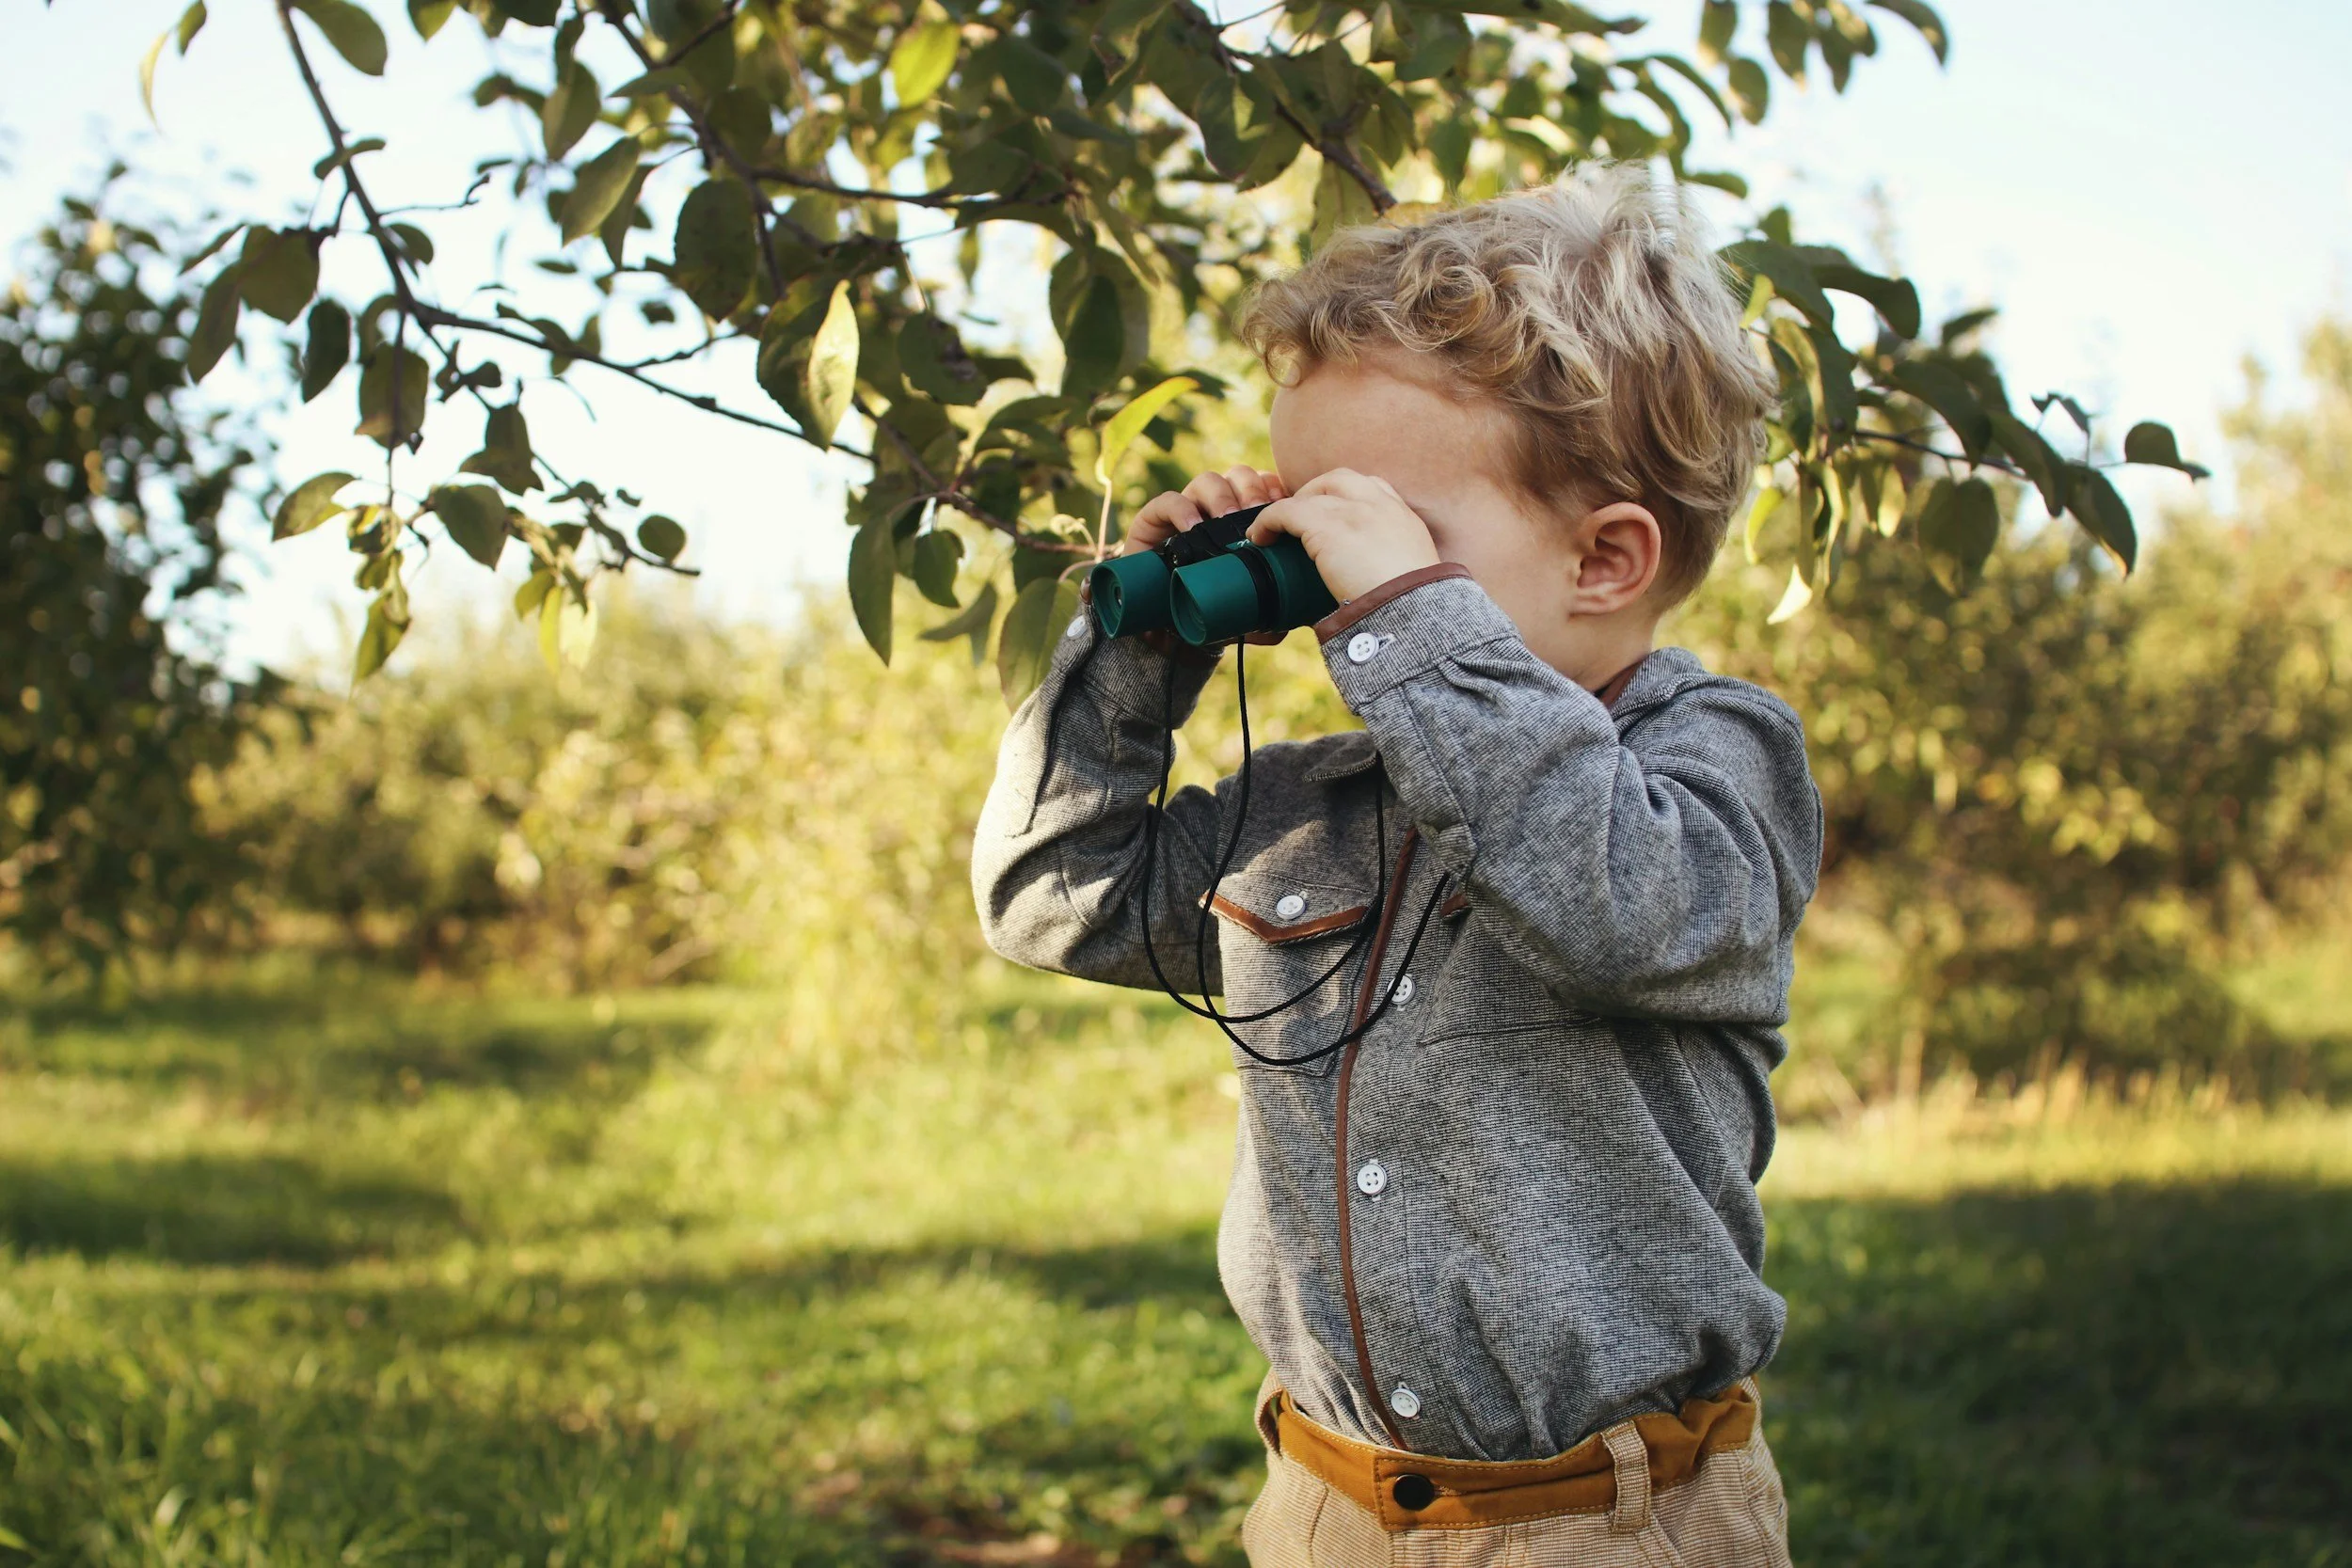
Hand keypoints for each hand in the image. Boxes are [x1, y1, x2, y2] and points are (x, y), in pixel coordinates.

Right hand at [1123, 464, 1293, 647]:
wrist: (1162, 624)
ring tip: (1227, 520)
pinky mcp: (1152, 519)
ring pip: (1207, 480)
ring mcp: (1185, 510)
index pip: (1261, 485)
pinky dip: (1181, 508)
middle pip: (1237, 476)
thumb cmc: (1206, 607)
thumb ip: (1267, 608)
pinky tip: (1193, 526)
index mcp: (1241, 518)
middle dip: (1251, 489)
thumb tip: (1291, 616)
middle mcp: (1214, 508)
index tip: (1282, 503)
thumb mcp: (1243, 607)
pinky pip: (1167, 500)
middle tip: (1258, 513)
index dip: (1271, 487)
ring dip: (1221, 496)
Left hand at [1244, 468, 1440, 602]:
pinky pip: (1286, 511)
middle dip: (1315, 492)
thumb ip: (1391, 568)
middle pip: (1340, 478)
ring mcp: (1353, 510)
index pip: (1373, 487)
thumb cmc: (1414, 607)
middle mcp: (1379, 504)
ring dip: (1290, 508)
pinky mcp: (1326, 525)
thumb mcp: (1412, 575)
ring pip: (1310, 494)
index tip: (1334, 513)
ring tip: (1274, 529)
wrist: (1414, 611)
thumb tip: (1368, 588)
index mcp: (1403, 516)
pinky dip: (1269, 521)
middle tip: (1299, 518)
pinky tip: (1260, 536)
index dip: (1347, 497)